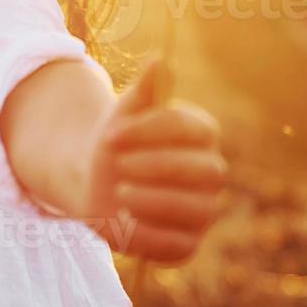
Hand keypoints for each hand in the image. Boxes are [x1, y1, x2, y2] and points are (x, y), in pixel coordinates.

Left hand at [83, 56, 226, 264]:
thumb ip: (142, 93)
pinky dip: (150, 235)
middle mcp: (211, 172)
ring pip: (198, 210)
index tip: (110, 135)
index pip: (191, 129)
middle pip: (204, 171)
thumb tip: (158, 60)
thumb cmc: (116, 142)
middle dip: (157, 166)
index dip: (151, 130)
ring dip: (155, 201)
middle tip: (117, 165)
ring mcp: (203, 210)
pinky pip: (181, 246)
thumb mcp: (122, 116)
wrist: (94, 180)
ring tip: (119, 192)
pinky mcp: (186, 244)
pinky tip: (123, 220)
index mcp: (201, 134)